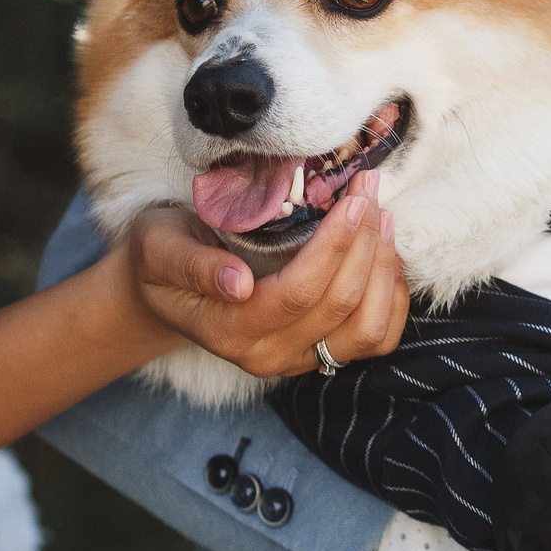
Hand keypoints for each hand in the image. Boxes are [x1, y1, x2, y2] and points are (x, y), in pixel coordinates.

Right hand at [124, 172, 407, 376]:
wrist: (164, 288)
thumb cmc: (162, 257)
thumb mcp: (159, 249)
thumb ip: (192, 266)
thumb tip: (236, 284)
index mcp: (229, 331)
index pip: (297, 293)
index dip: (333, 246)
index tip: (352, 198)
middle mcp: (267, 355)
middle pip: (338, 306)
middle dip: (363, 243)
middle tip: (369, 190)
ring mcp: (298, 360)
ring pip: (366, 329)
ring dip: (383, 270)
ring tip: (382, 219)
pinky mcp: (320, 353)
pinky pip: (375, 338)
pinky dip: (391, 297)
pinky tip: (386, 256)